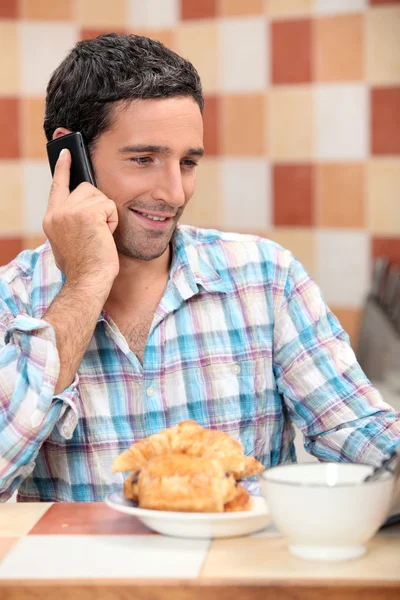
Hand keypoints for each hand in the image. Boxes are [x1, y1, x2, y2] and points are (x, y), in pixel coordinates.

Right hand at [43, 148, 118, 286]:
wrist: (87, 281)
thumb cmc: (84, 267)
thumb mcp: (69, 240)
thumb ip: (71, 221)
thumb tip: (84, 208)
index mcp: (51, 218)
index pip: (57, 186)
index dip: (64, 168)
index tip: (66, 153)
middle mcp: (57, 212)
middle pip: (87, 189)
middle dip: (99, 206)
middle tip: (98, 231)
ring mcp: (70, 212)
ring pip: (100, 196)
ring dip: (107, 215)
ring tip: (100, 236)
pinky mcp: (87, 214)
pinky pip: (110, 206)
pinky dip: (113, 221)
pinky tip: (106, 236)